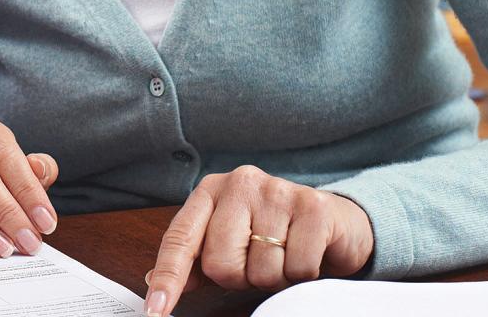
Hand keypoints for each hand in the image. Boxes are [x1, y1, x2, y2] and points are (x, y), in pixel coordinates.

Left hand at [143, 166, 374, 315]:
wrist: (334, 222)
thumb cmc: (274, 235)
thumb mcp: (231, 242)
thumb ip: (196, 260)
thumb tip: (153, 279)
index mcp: (211, 191)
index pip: (181, 238)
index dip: (169, 277)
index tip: (156, 310)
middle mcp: (239, 183)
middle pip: (221, 262)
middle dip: (241, 277)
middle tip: (259, 262)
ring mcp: (276, 190)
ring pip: (261, 269)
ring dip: (275, 277)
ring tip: (285, 256)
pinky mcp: (313, 205)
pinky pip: (297, 267)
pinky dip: (303, 274)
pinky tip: (307, 254)